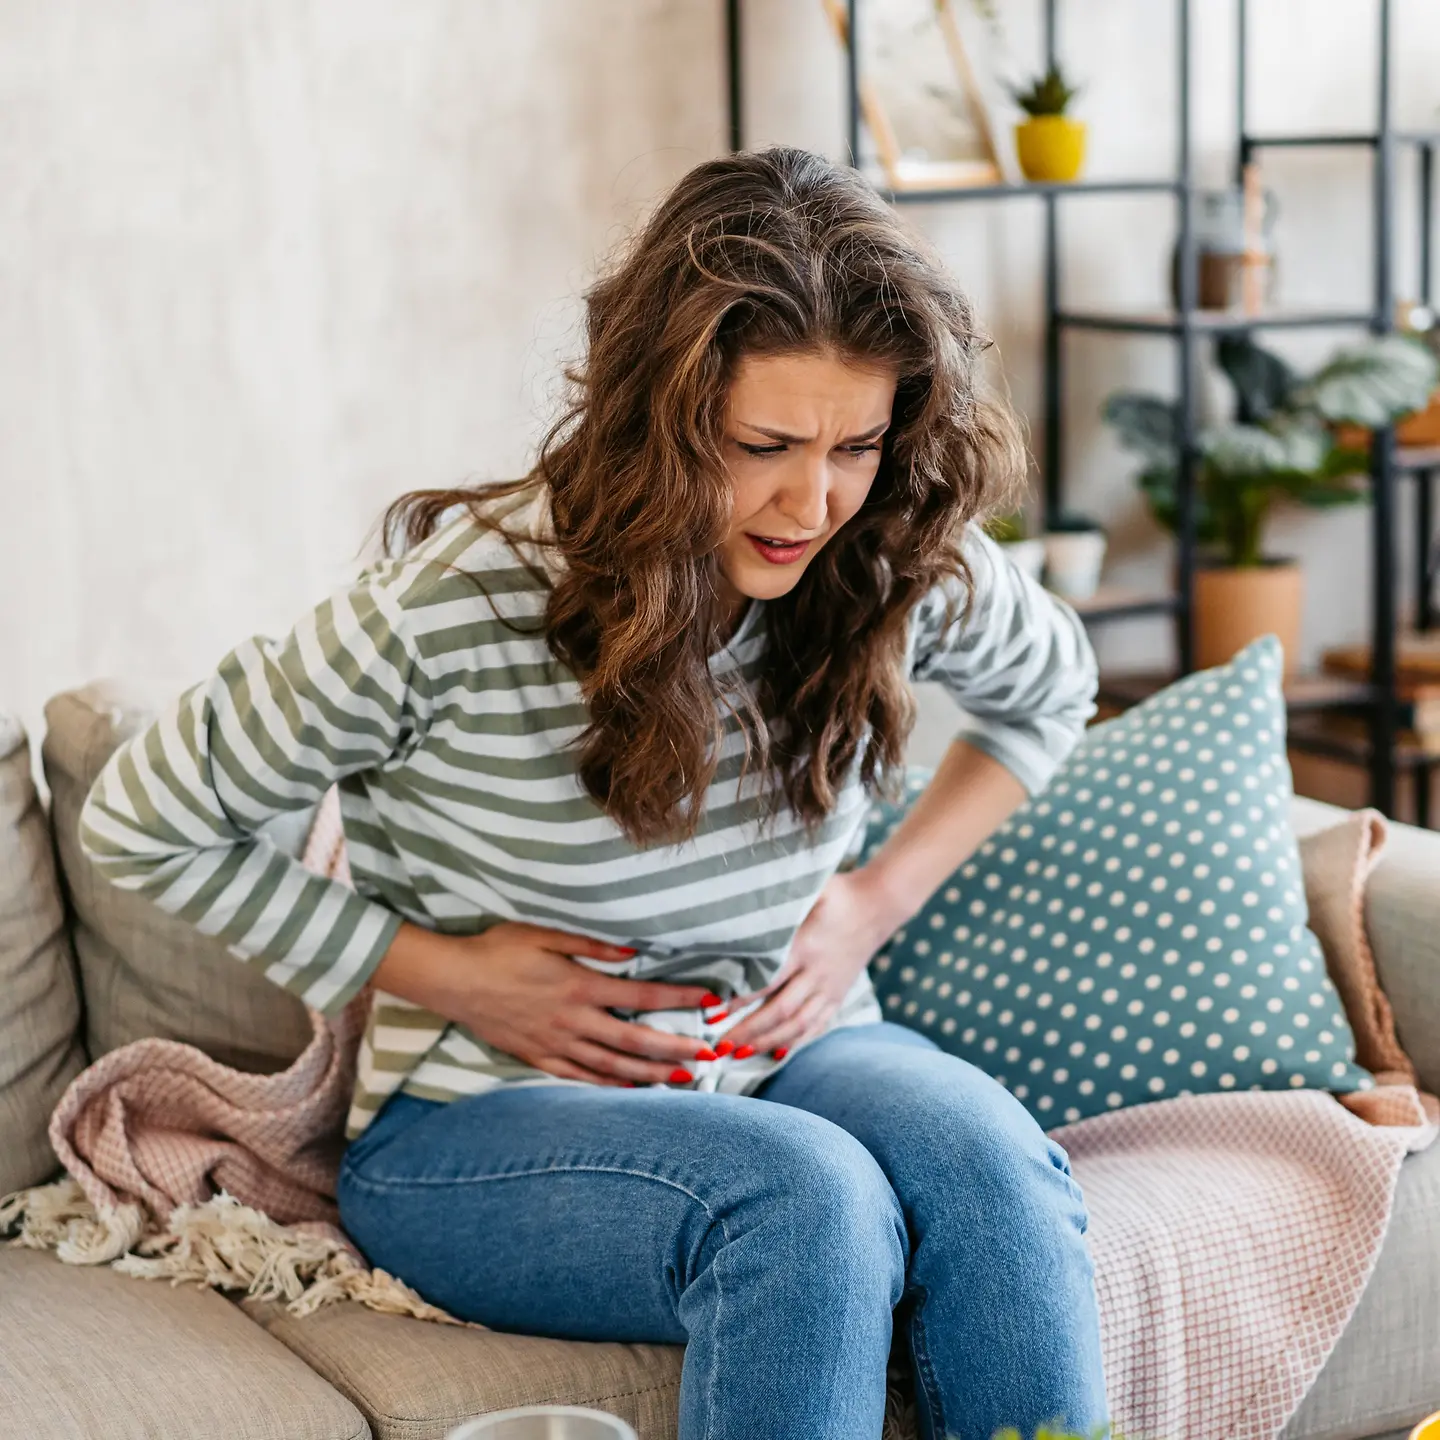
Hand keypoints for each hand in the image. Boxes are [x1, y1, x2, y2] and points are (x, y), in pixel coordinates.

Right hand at [373, 920, 719, 1086]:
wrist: (452, 980)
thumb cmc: (497, 950)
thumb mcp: (544, 934)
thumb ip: (591, 946)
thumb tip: (632, 951)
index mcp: (579, 986)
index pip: (642, 996)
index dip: (680, 999)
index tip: (711, 1000)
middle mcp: (573, 1021)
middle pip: (635, 1040)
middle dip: (675, 1048)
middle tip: (709, 1055)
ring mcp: (555, 1043)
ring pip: (612, 1064)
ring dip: (649, 1072)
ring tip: (682, 1078)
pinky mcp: (538, 1057)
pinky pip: (580, 1076)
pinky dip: (609, 1083)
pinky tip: (630, 1086)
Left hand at [722, 870, 899, 1057]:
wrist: (878, 904)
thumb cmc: (837, 893)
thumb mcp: (808, 890)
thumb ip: (779, 903)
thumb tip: (741, 906)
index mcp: (806, 946)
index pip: (769, 979)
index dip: (741, 998)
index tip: (716, 1010)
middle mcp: (818, 973)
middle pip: (781, 1010)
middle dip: (749, 1030)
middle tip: (721, 1044)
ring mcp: (830, 988)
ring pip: (798, 1024)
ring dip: (768, 1042)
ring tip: (740, 1054)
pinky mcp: (838, 995)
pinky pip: (818, 1025)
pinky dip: (797, 1042)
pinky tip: (777, 1053)